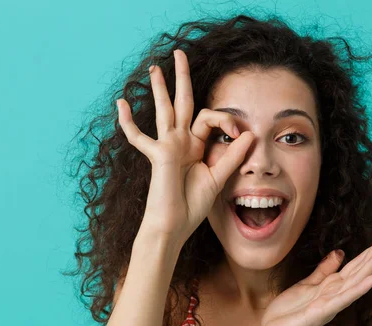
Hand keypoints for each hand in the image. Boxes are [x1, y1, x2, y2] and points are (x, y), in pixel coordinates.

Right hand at [117, 49, 254, 246]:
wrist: (174, 226)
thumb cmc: (191, 206)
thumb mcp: (218, 178)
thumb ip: (232, 156)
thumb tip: (249, 134)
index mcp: (195, 146)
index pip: (209, 118)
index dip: (226, 118)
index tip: (240, 133)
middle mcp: (180, 142)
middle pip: (182, 103)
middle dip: (182, 78)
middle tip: (180, 54)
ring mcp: (167, 146)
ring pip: (163, 110)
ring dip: (160, 88)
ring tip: (155, 68)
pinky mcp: (158, 155)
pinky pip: (139, 136)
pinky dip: (128, 122)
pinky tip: (122, 103)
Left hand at [259, 224, 371, 325]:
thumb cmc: (288, 313)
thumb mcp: (306, 285)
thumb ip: (324, 270)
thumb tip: (341, 252)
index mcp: (333, 285)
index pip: (357, 263)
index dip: (371, 246)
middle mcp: (337, 293)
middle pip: (361, 267)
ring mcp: (332, 303)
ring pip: (357, 279)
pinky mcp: (322, 312)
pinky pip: (344, 298)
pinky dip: (360, 288)